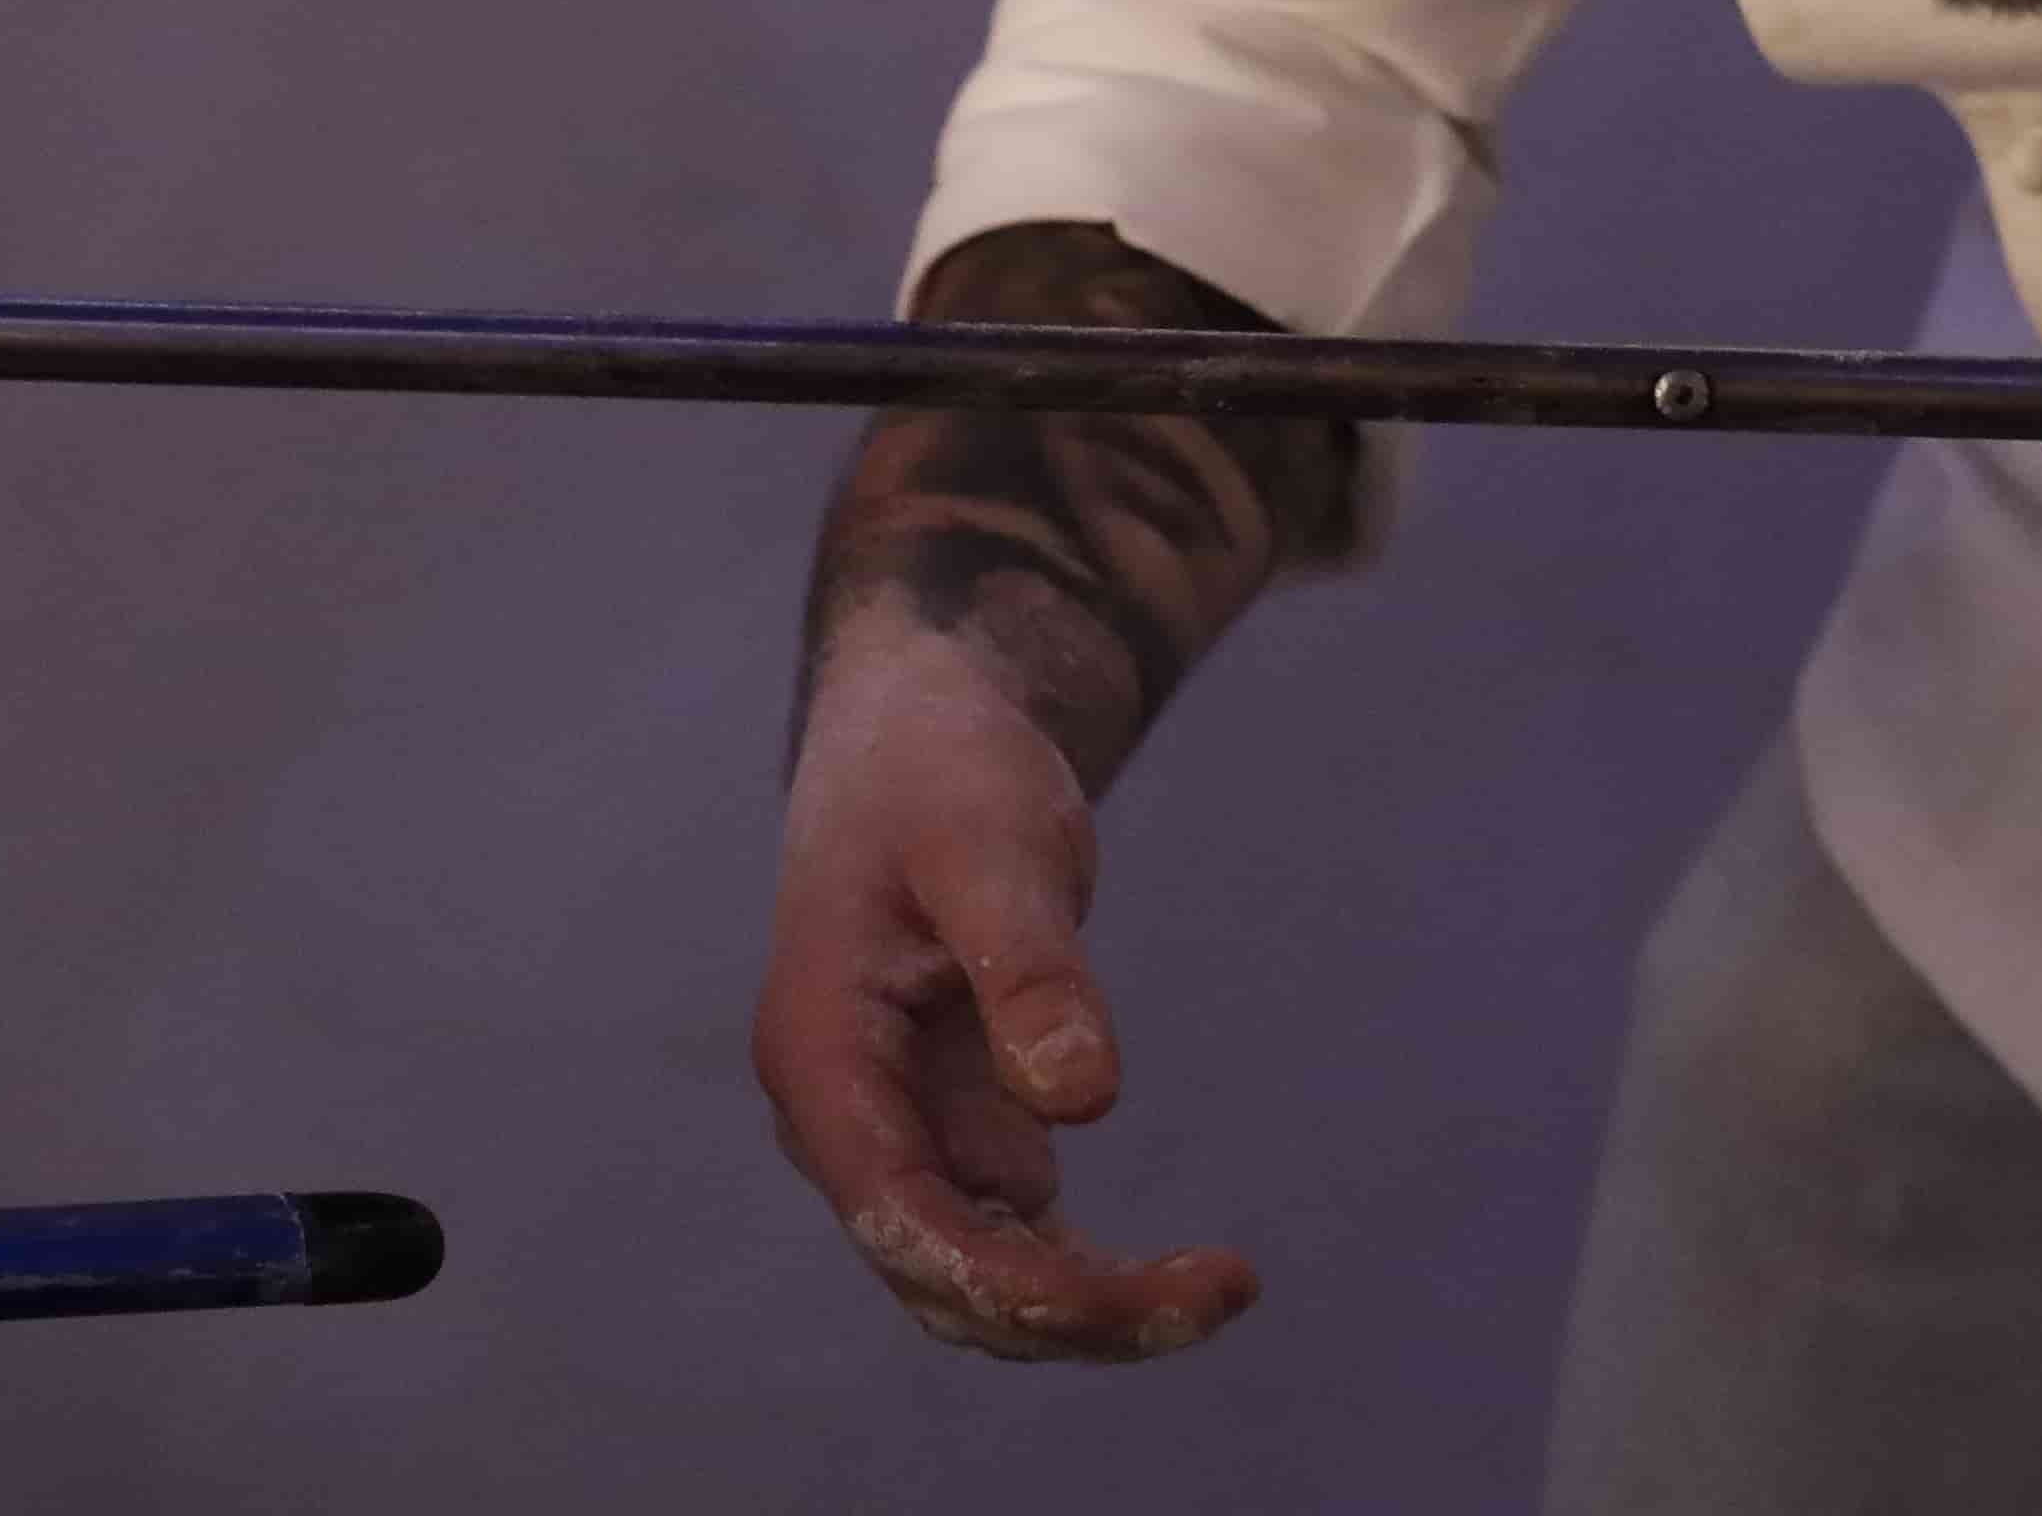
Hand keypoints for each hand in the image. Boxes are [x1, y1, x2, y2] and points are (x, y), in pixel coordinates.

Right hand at [749, 611, 1257, 1361]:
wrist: (919, 727)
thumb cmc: (940, 767)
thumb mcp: (989, 842)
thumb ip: (1030, 968)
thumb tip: (1082, 1101)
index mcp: (819, 1054)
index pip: (901, 1221)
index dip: (1017, 1287)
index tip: (1150, 1300)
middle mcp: (840, 1117)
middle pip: (940, 1276)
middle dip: (1072, 1315)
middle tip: (1222, 1291)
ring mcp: (891, 1128)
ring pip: (974, 1277)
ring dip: (1085, 1307)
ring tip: (1219, 1289)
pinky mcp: (949, 1124)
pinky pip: (1007, 1235)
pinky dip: (1083, 1267)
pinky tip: (1180, 1271)